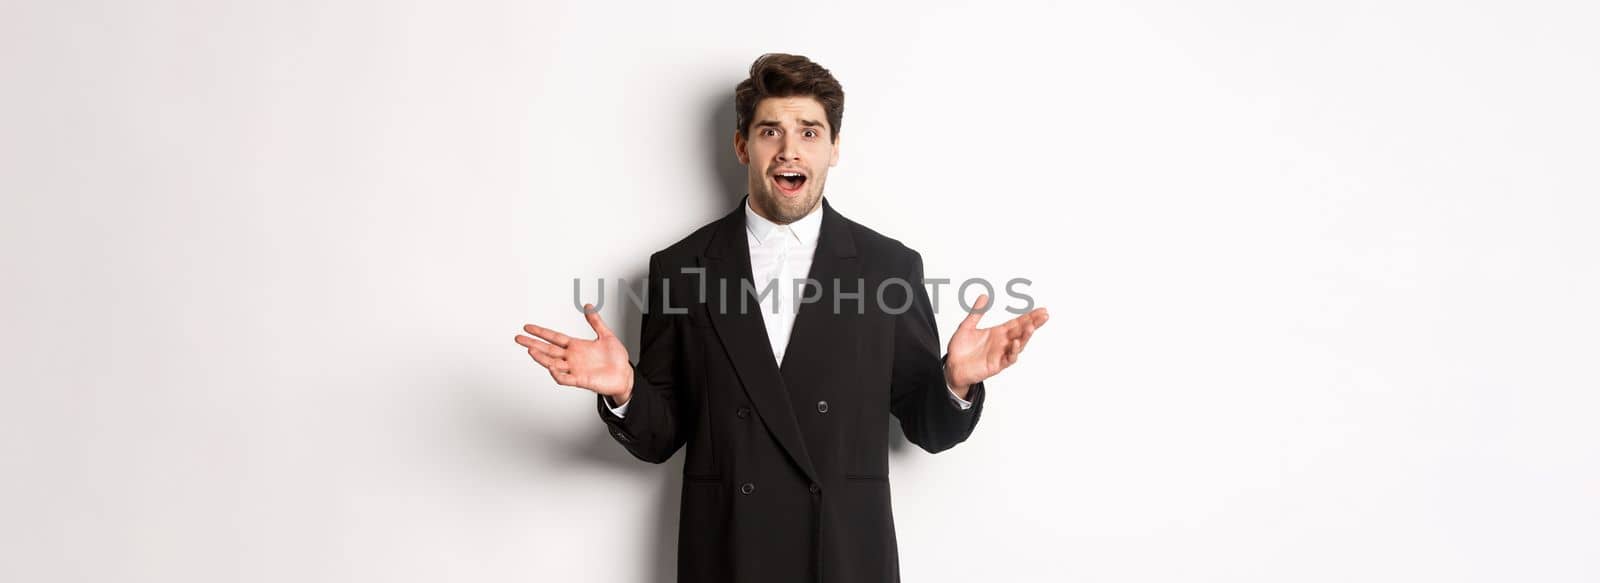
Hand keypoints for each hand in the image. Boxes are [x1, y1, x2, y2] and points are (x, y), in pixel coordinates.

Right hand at [515, 304, 634, 403]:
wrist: (625, 376)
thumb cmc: (616, 359)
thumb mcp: (606, 335)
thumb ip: (595, 321)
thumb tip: (588, 306)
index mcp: (576, 346)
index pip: (554, 337)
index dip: (541, 332)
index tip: (528, 327)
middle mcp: (573, 358)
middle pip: (548, 350)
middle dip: (533, 343)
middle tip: (519, 338)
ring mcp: (576, 369)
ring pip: (553, 363)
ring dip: (542, 358)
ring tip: (530, 350)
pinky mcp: (582, 380)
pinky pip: (566, 379)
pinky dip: (558, 375)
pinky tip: (551, 368)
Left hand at [944, 294, 1047, 396]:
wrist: (951, 366)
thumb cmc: (959, 349)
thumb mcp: (967, 326)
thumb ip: (977, 312)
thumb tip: (984, 296)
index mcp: (997, 333)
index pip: (1017, 323)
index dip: (1029, 316)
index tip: (1041, 310)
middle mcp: (1002, 343)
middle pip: (1022, 331)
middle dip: (1034, 323)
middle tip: (1044, 315)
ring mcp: (1001, 354)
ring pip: (1019, 345)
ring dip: (1026, 336)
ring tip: (1032, 327)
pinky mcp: (996, 365)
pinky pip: (1008, 358)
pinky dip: (1013, 351)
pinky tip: (1016, 343)